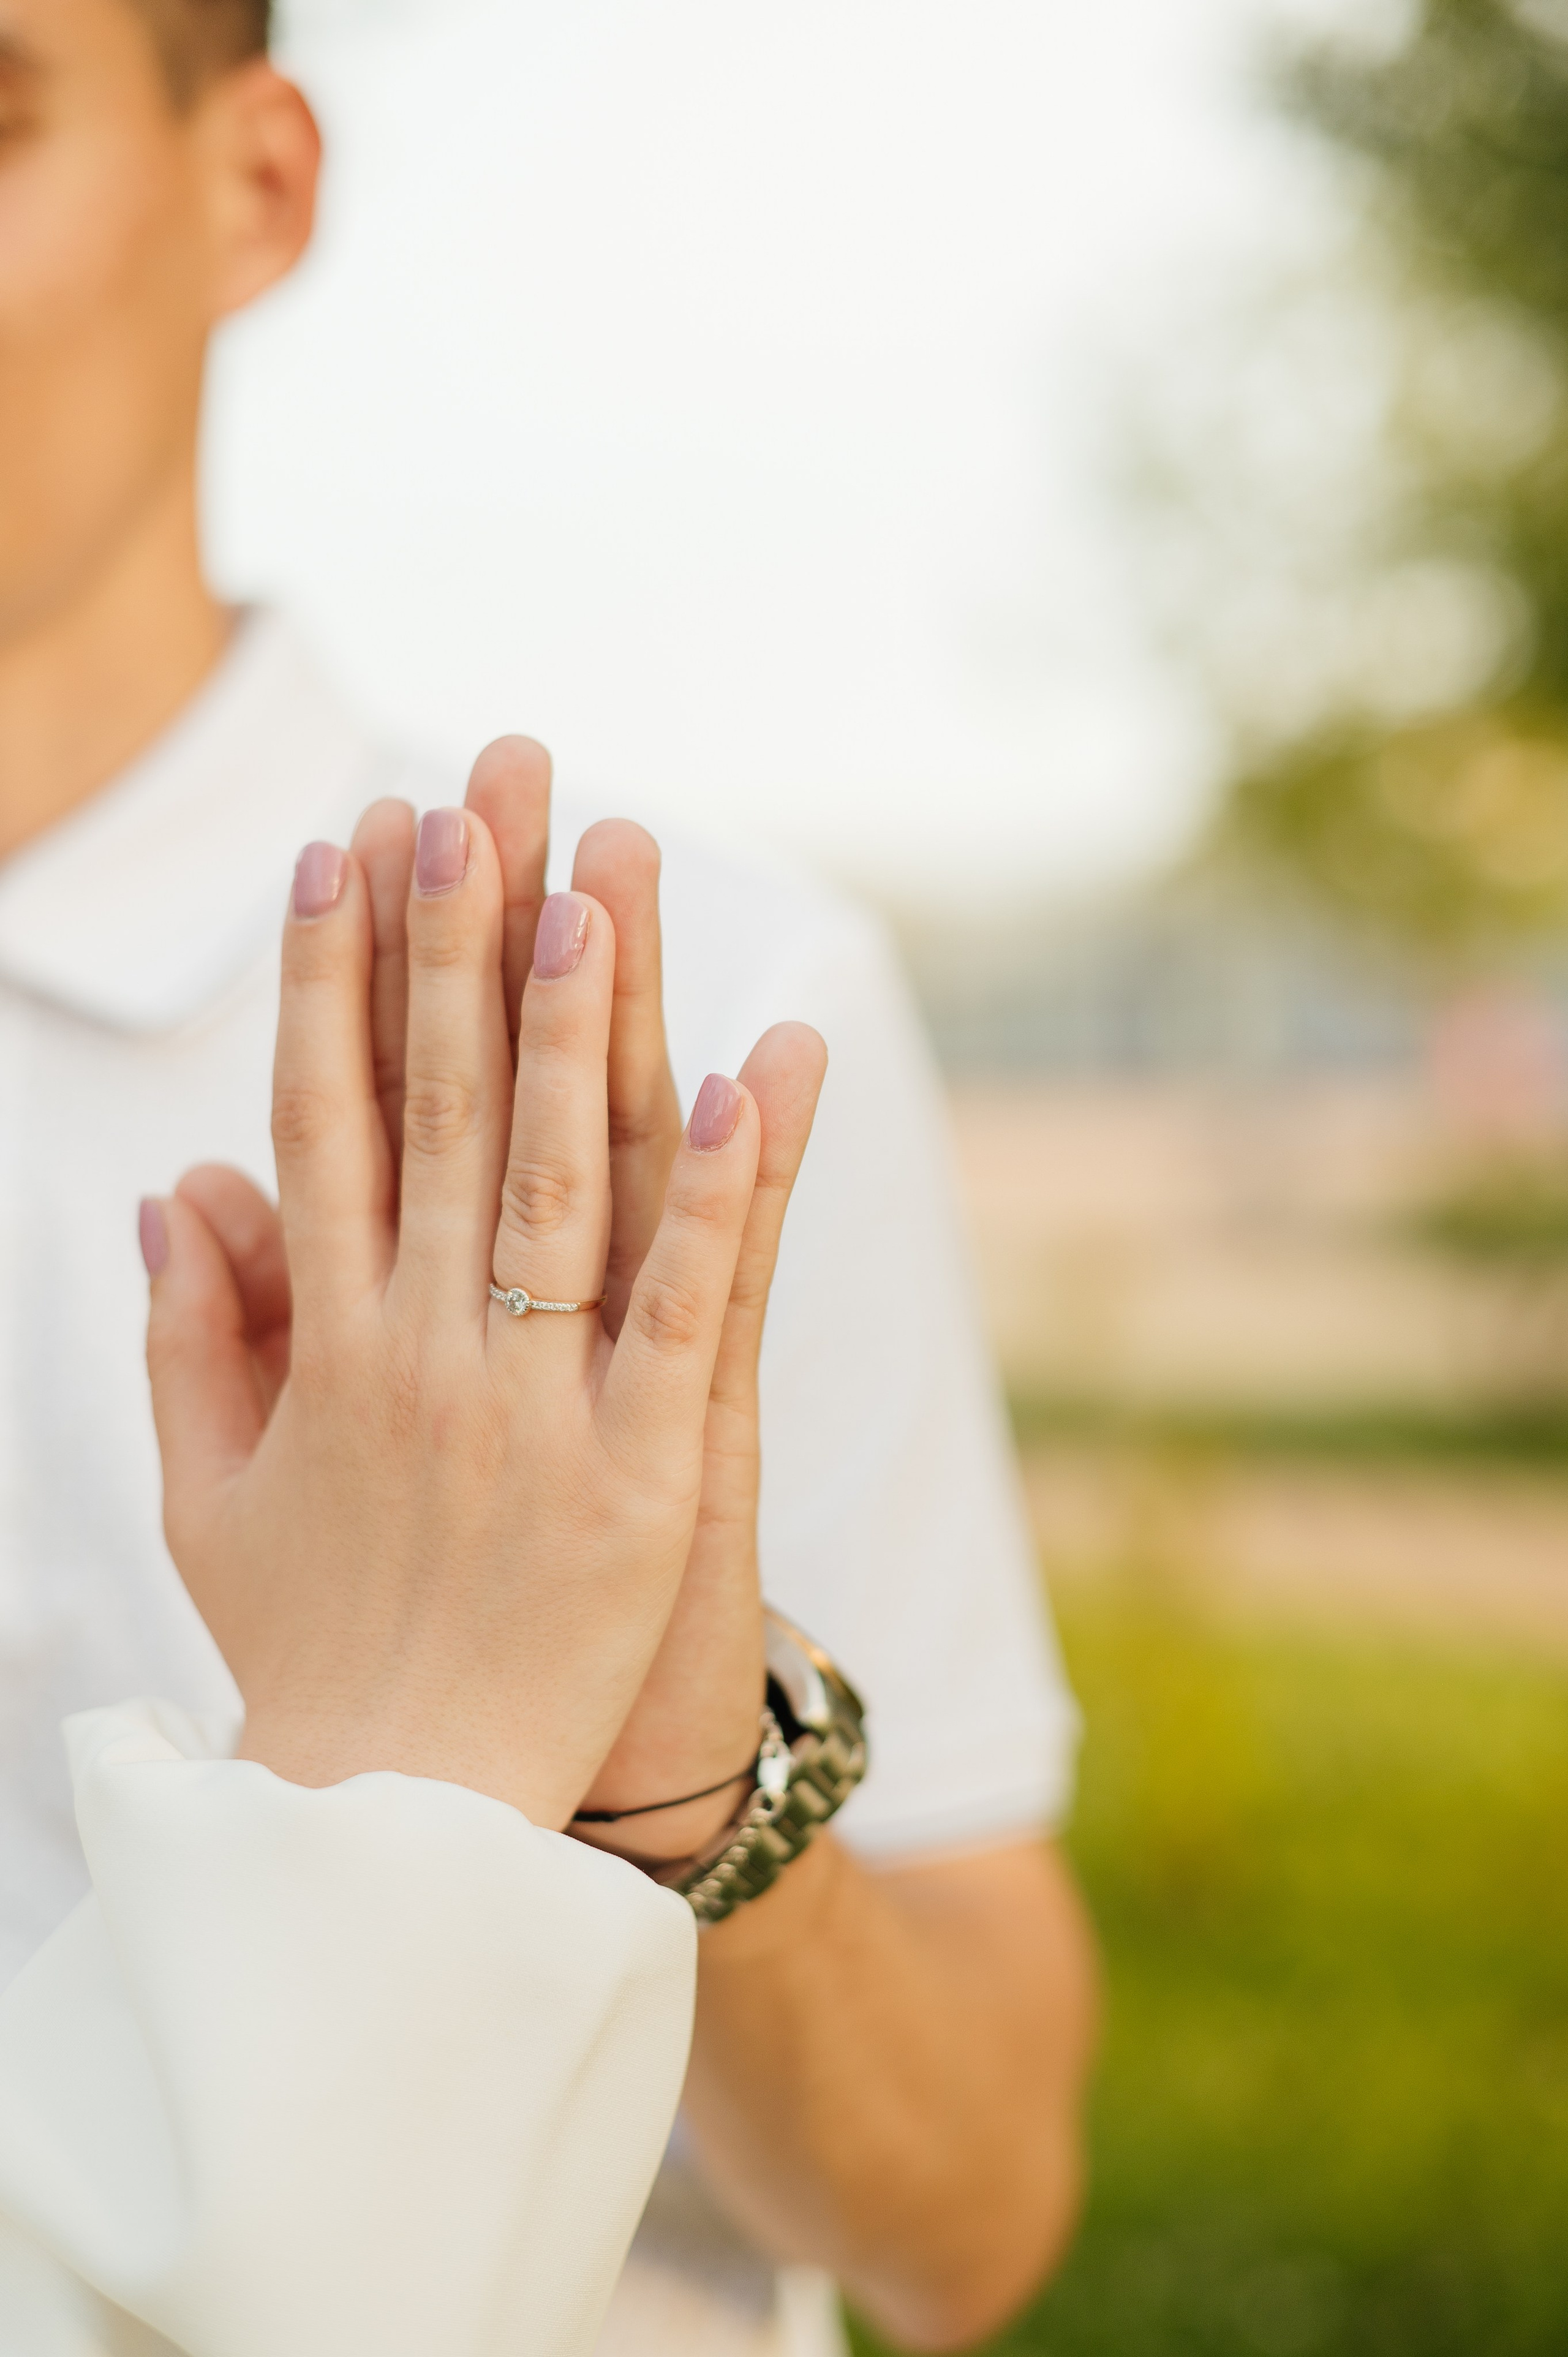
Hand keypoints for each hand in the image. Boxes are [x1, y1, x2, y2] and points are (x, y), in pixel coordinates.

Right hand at [142, 782, 780, 1830]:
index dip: (331, 976)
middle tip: (476, 794)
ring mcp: (534, 1414)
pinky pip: (688, 1313)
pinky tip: (742, 1078)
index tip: (349, 846)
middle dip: (454, 944)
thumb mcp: (211, 1496)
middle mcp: (420, 1356)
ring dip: (576, 1028)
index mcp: (324, 1347)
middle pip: (437, 1114)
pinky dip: (716, 1197)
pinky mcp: (646, 1481)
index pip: (321, 1119)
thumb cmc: (314, 1650)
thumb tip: (175, 1182)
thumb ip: (190, 1336)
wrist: (398, 1827)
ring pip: (557, 1185)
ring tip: (596, 883)